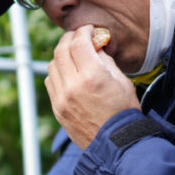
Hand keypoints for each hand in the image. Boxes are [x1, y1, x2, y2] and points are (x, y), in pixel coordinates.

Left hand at [45, 25, 139, 148]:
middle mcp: (72, 86)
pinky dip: (57, 72)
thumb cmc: (124, 112)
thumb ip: (105, 61)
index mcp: (92, 77)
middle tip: (78, 36)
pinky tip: (68, 72)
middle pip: (61, 51)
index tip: (88, 30)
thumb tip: (95, 46)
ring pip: (51, 65)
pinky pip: (50, 82)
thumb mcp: (122, 81)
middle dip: (69, 39)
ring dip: (61, 55)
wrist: (115, 144)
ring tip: (73, 54)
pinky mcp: (57, 108)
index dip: (83, 32)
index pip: (78, 43)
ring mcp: (61, 99)